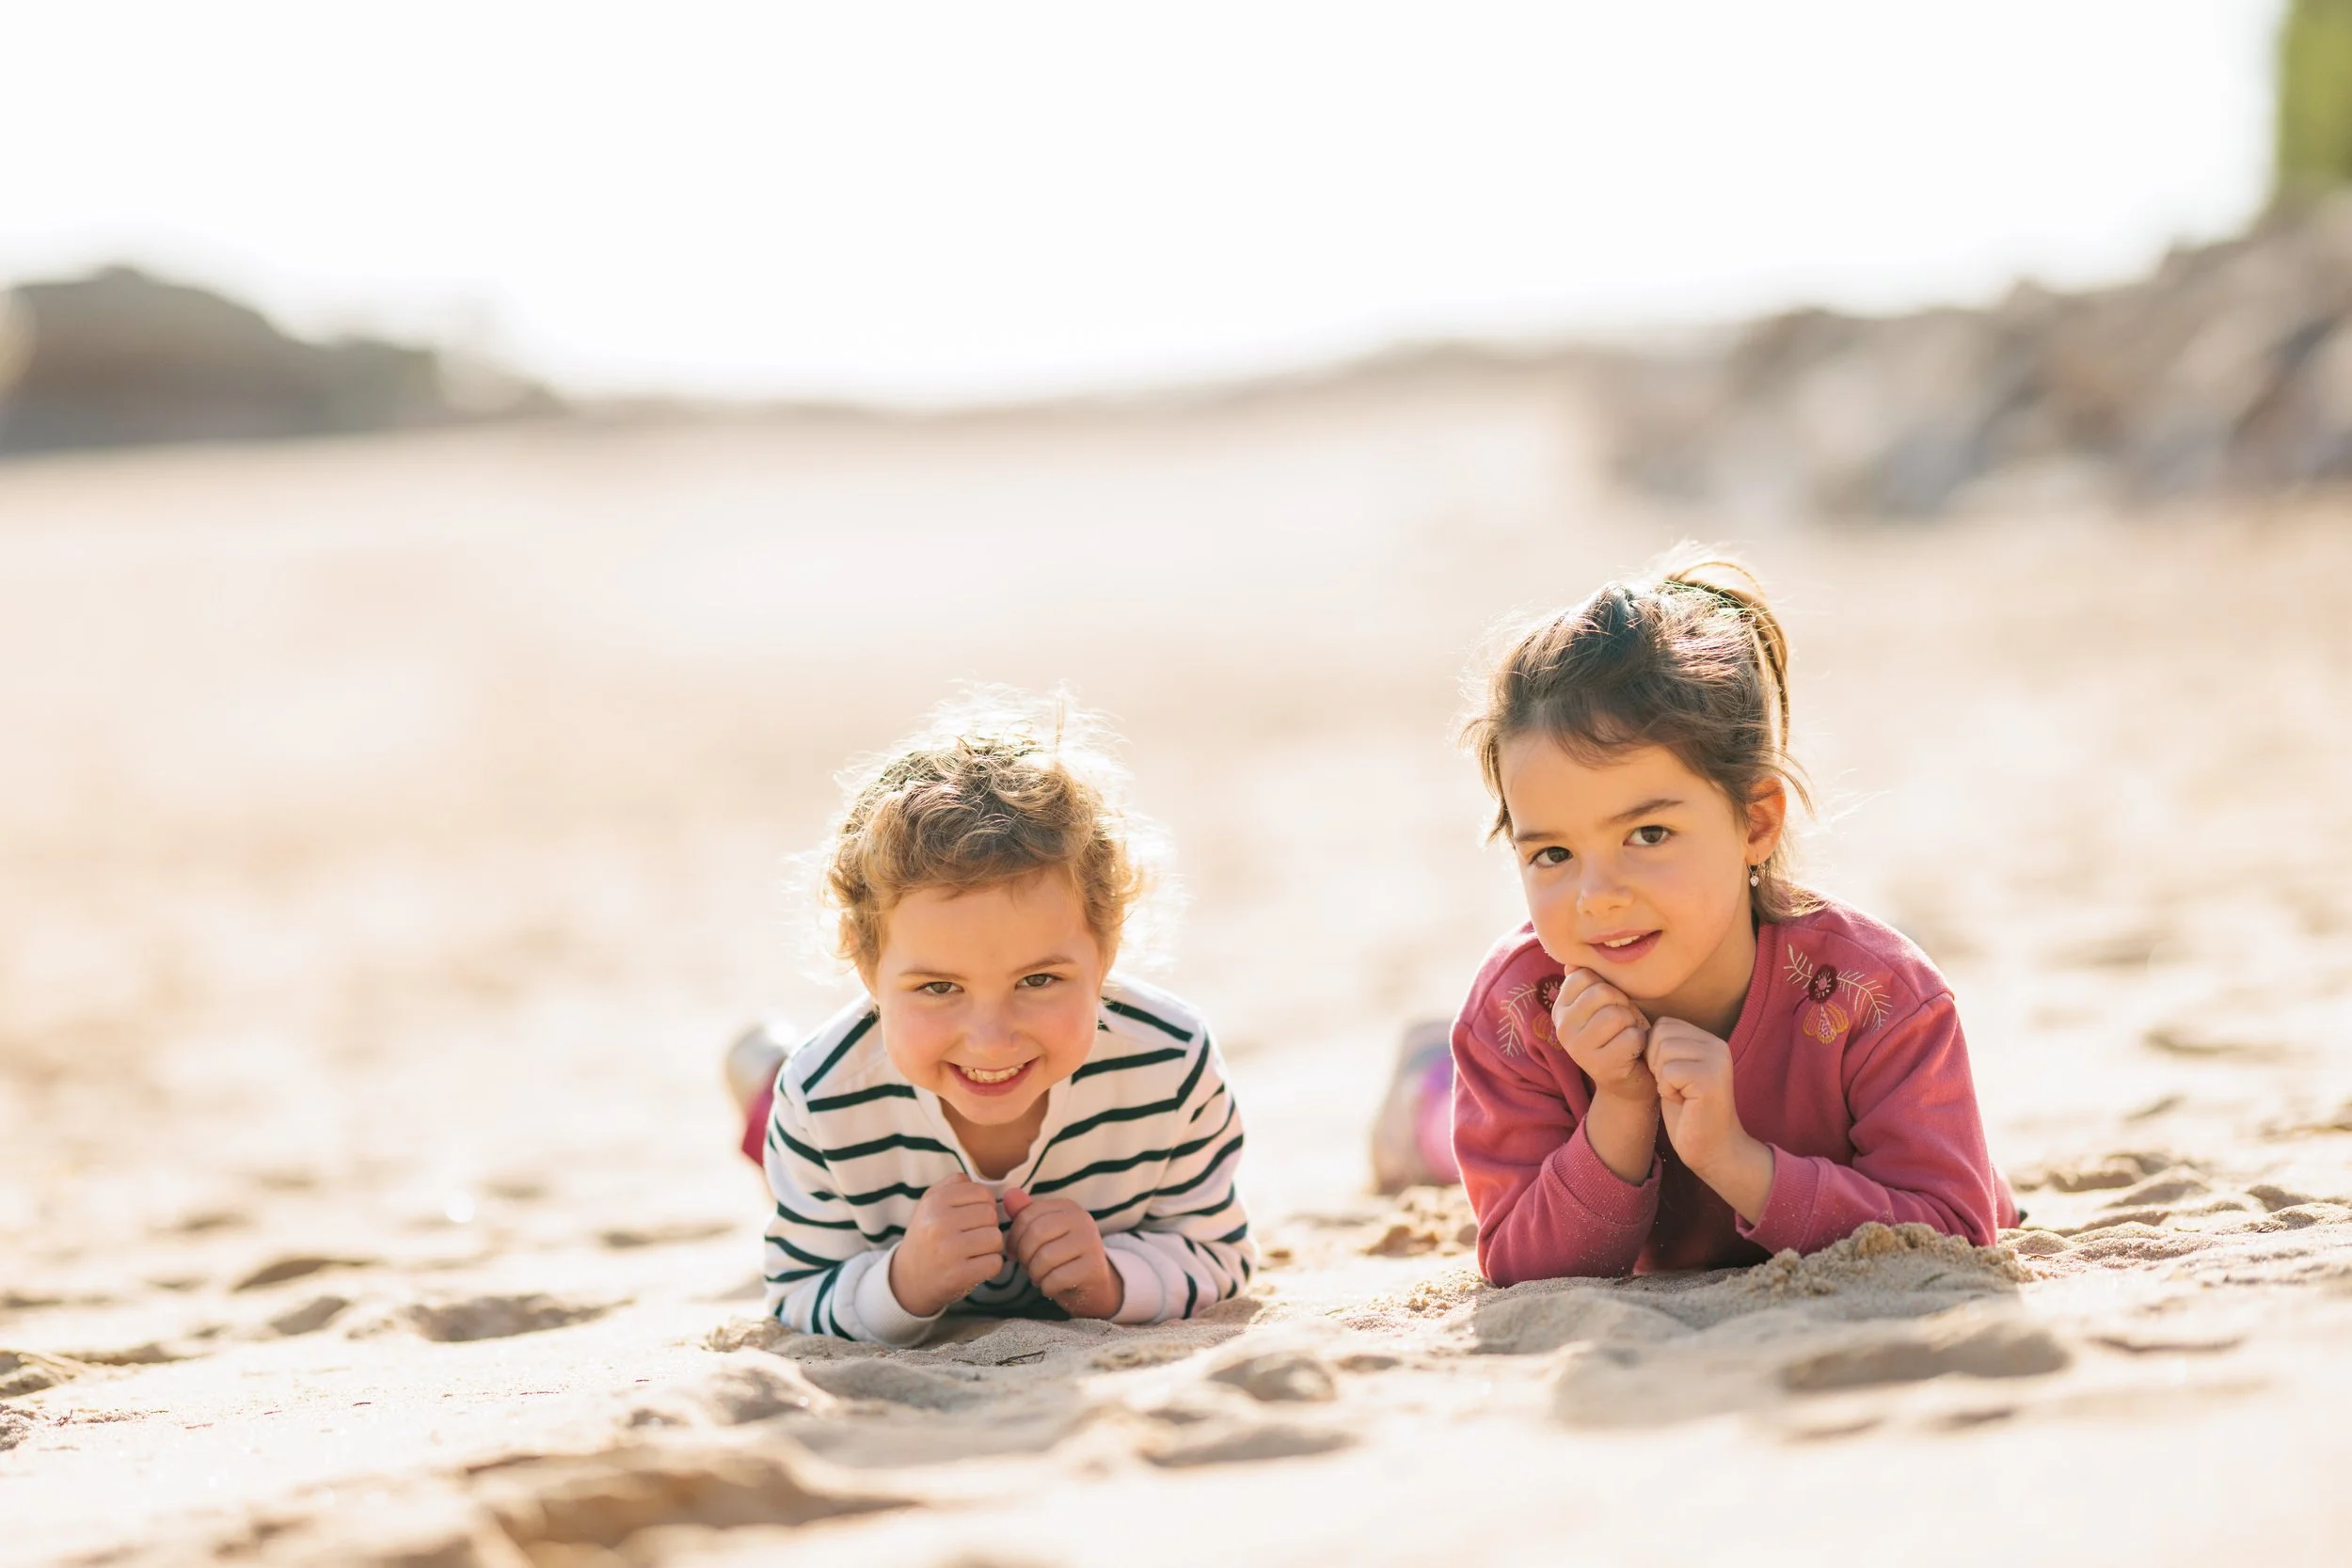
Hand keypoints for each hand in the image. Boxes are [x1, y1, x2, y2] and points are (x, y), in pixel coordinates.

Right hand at [888, 1175, 1005, 1316]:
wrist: (907, 1279)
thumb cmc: (926, 1237)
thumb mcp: (929, 1204)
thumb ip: (952, 1185)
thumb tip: (975, 1180)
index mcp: (934, 1202)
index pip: (982, 1193)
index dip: (983, 1205)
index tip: (972, 1218)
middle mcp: (939, 1224)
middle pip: (991, 1215)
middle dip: (987, 1226)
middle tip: (972, 1236)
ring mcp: (948, 1251)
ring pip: (996, 1238)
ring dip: (990, 1247)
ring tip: (973, 1251)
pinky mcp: (958, 1275)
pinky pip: (995, 1263)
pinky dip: (990, 1266)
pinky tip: (974, 1266)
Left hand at [1002, 1187, 1123, 1319]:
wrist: (1094, 1286)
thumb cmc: (1062, 1258)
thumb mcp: (1043, 1235)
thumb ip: (1025, 1215)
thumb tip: (1009, 1194)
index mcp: (1067, 1207)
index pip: (1028, 1214)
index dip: (1014, 1237)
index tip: (1014, 1252)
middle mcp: (1082, 1220)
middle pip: (1035, 1234)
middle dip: (1024, 1256)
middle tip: (1028, 1267)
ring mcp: (1090, 1243)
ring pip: (1044, 1258)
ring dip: (1035, 1274)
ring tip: (1041, 1276)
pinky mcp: (1093, 1268)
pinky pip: (1055, 1279)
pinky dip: (1047, 1287)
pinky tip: (1052, 1286)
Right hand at [1551, 968, 1653, 1104]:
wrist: (1628, 1081)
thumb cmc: (1618, 1034)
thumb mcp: (1602, 1005)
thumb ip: (1587, 983)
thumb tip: (1572, 963)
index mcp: (1561, 1008)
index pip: (1584, 976)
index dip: (1607, 986)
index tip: (1610, 1005)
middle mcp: (1563, 1028)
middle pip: (1602, 993)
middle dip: (1623, 1004)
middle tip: (1623, 1023)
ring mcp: (1579, 1049)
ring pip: (1617, 1015)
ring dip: (1632, 1024)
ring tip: (1627, 1036)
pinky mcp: (1600, 1066)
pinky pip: (1631, 1037)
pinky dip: (1640, 1042)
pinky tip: (1633, 1052)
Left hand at [1645, 1018, 1772, 1221]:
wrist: (1713, 1149)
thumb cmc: (1688, 1113)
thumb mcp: (1674, 1072)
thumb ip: (1664, 1048)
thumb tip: (1635, 1029)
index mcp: (1710, 1040)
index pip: (1664, 1024)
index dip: (1654, 1052)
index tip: (1672, 1078)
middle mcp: (1717, 1045)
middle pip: (1660, 1034)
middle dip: (1656, 1064)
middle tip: (1676, 1088)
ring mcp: (1716, 1060)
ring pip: (1663, 1051)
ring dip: (1662, 1078)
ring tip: (1681, 1094)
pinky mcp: (1710, 1079)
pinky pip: (1668, 1072)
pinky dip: (1668, 1091)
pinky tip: (1684, 1103)